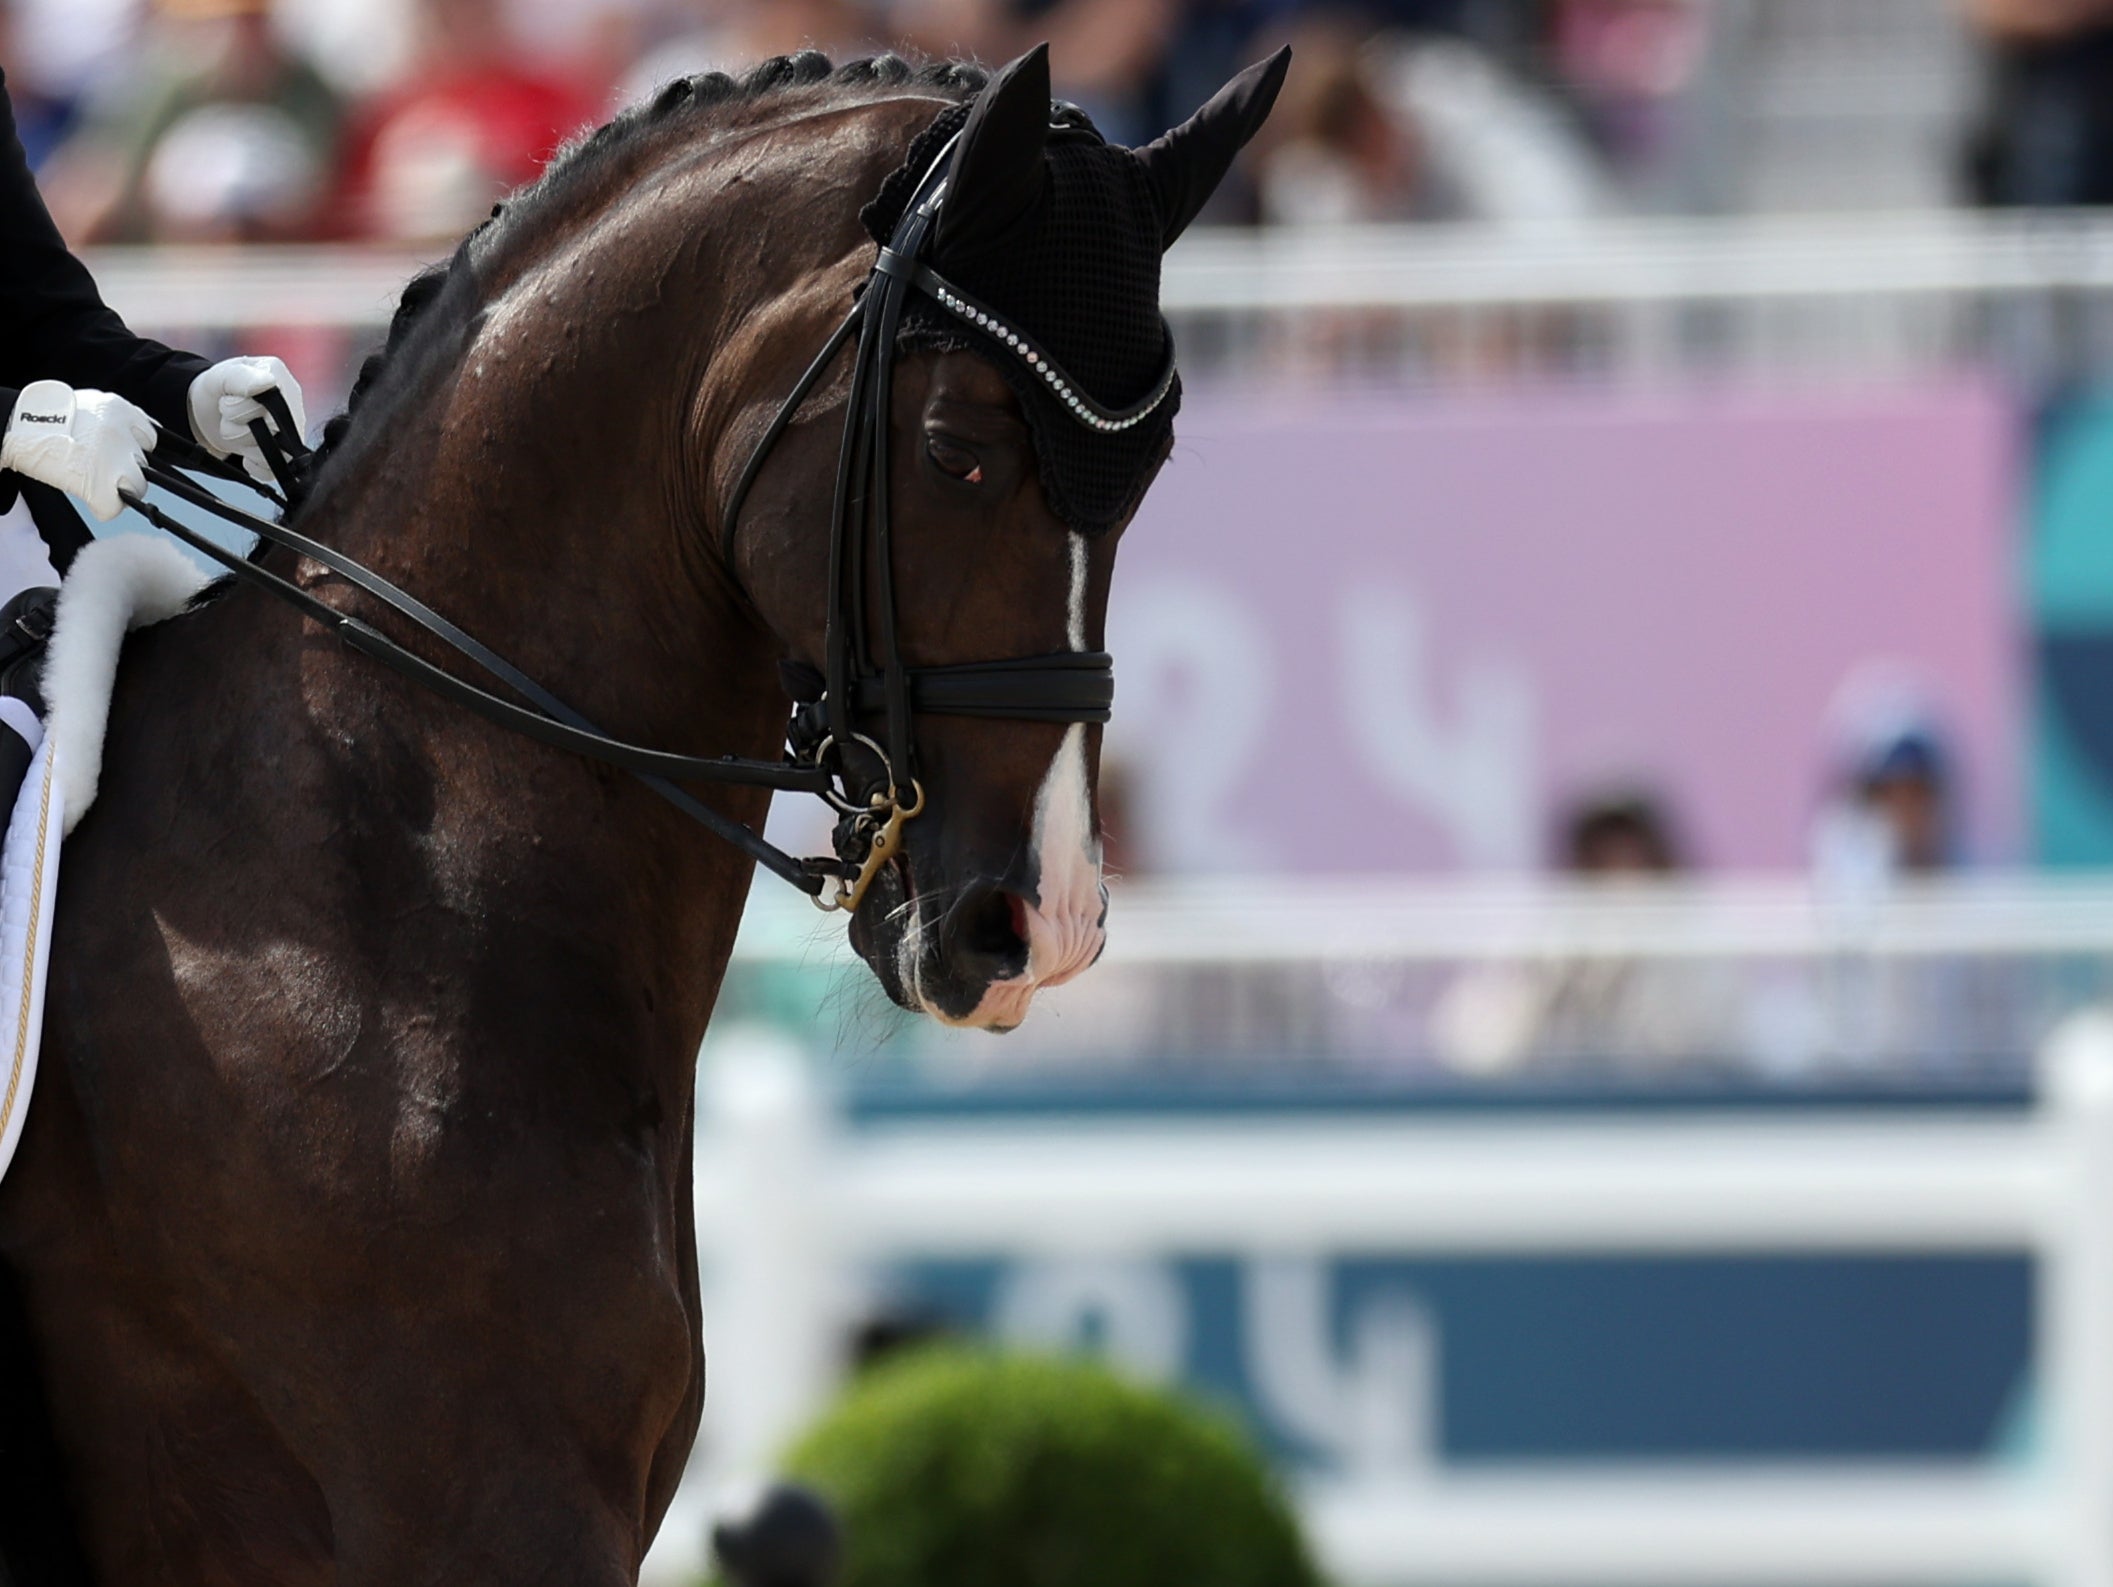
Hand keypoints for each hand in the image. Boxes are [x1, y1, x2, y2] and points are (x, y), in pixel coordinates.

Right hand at [0, 381, 155, 521]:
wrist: (12, 426)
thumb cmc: (46, 418)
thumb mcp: (89, 405)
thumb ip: (117, 419)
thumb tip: (142, 439)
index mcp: (120, 410)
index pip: (151, 438)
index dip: (135, 450)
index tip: (121, 456)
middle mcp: (122, 433)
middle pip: (145, 465)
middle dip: (126, 470)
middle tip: (99, 469)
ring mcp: (113, 460)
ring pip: (139, 487)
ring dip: (119, 490)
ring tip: (93, 481)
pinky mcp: (100, 485)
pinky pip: (115, 508)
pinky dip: (103, 507)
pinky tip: (88, 496)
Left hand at [188, 356, 307, 484]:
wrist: (207, 408)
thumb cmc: (217, 388)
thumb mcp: (220, 377)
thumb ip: (242, 377)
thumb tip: (269, 382)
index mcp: (279, 378)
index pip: (274, 404)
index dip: (244, 409)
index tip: (228, 400)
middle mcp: (291, 404)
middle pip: (274, 431)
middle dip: (239, 426)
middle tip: (228, 415)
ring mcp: (290, 431)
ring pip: (274, 453)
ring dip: (243, 445)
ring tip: (235, 428)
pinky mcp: (284, 455)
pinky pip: (273, 470)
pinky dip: (252, 464)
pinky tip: (244, 449)